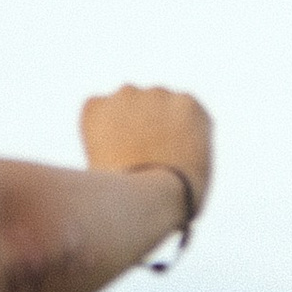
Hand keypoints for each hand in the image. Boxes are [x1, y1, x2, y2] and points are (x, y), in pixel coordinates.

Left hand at [80, 85, 212, 220]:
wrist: (148, 199)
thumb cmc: (176, 199)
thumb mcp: (197, 171)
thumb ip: (183, 150)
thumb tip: (166, 155)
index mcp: (190, 107)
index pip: (178, 116)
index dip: (168, 139)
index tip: (161, 158)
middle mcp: (160, 92)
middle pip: (149, 108)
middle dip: (143, 129)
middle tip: (136, 162)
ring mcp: (127, 95)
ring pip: (122, 108)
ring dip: (119, 128)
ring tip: (119, 165)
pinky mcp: (97, 105)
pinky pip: (94, 113)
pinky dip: (94, 132)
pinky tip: (102, 159)